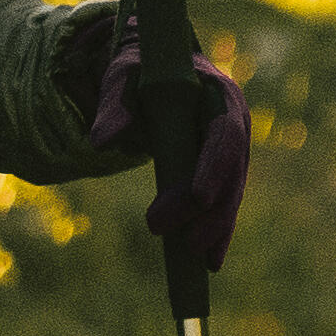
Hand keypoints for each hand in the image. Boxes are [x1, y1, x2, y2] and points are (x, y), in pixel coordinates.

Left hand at [52, 0, 255, 284]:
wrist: (156, 72)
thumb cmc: (140, 71)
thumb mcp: (123, 79)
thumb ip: (114, 105)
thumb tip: (100, 141)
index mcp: (219, 95)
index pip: (225, 134)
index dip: (214, 166)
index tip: (198, 197)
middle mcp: (235, 124)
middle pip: (231, 173)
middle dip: (210, 209)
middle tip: (177, 236)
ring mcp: (233, 151)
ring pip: (231, 195)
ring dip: (216, 228)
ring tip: (196, 258)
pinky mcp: (222, 172)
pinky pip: (223, 205)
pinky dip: (216, 233)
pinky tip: (208, 264)